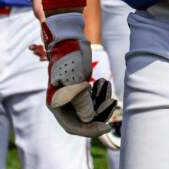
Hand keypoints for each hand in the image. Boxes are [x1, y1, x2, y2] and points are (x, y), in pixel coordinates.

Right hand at [41, 10, 119, 137]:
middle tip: (112, 103)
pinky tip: (103, 82)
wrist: (68, 39)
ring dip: (101, 101)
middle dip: (99, 113)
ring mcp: (71, 97)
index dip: (90, 130)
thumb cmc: (69, 58)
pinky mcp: (80, 90)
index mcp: (56, 104)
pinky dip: (100, 95)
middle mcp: (62, 104)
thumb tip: (89, 120)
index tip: (106, 127)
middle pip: (84, 120)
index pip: (73, 127)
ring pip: (91, 110)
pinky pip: (93, 100)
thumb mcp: (75, 80)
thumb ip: (81, 102)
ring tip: (105, 84)